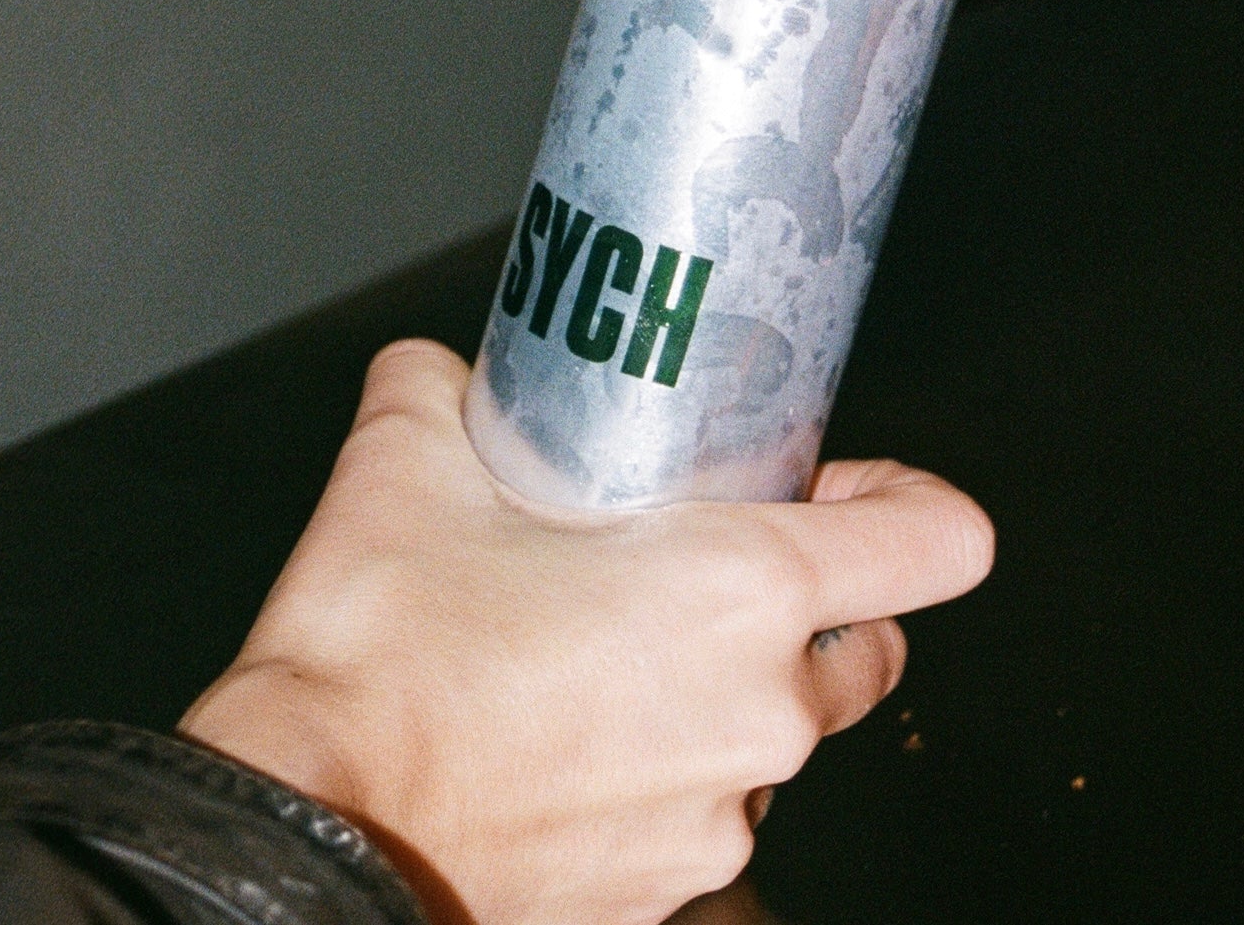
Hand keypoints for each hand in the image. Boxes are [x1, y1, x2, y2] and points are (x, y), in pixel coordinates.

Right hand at [180, 339, 993, 924]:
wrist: (307, 833)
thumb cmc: (374, 664)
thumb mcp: (402, 466)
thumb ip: (439, 388)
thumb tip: (442, 371)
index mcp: (740, 592)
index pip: (936, 543)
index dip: (912, 501)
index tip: (850, 486)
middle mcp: (761, 714)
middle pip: (867, 650)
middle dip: (812, 608)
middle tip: (708, 567)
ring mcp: (720, 820)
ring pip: (774, 740)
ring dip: (721, 695)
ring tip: (606, 657)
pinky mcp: (665, 894)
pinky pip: (699, 815)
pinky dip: (659, 776)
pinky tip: (563, 743)